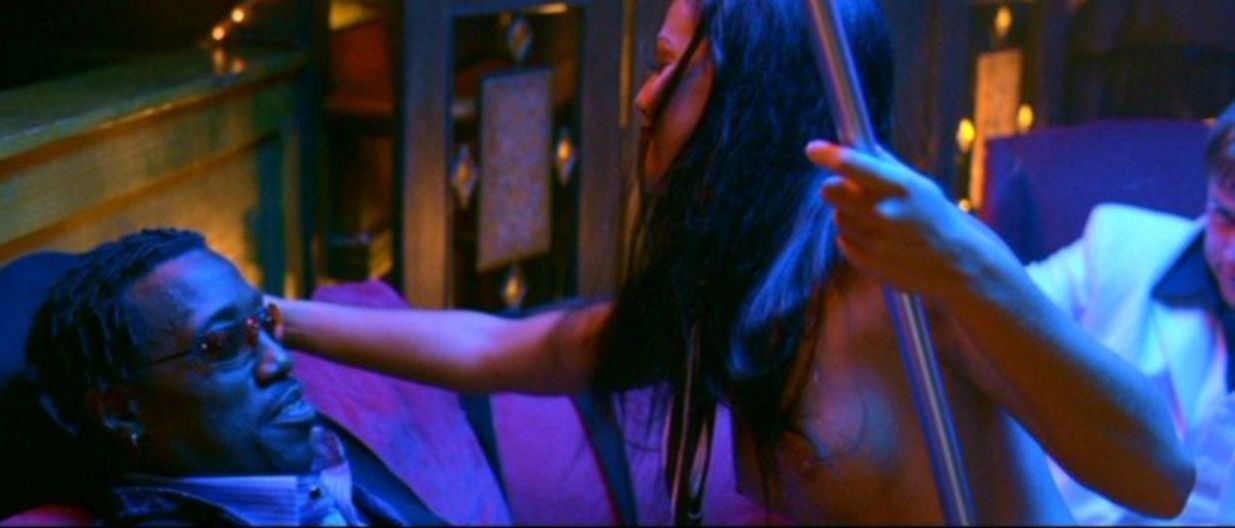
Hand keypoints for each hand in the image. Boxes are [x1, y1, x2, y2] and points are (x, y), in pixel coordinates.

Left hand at [805, 140, 1010, 300]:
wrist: (957, 266)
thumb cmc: (937, 218)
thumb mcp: (920, 186)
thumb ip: (886, 165)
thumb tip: (858, 143)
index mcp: (899, 187)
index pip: (852, 165)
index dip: (828, 155)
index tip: (813, 149)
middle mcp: (883, 213)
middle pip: (830, 191)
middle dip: (836, 187)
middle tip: (852, 189)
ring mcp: (873, 240)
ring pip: (838, 217)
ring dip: (851, 215)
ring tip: (882, 222)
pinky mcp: (866, 262)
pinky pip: (844, 241)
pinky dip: (856, 238)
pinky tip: (882, 241)